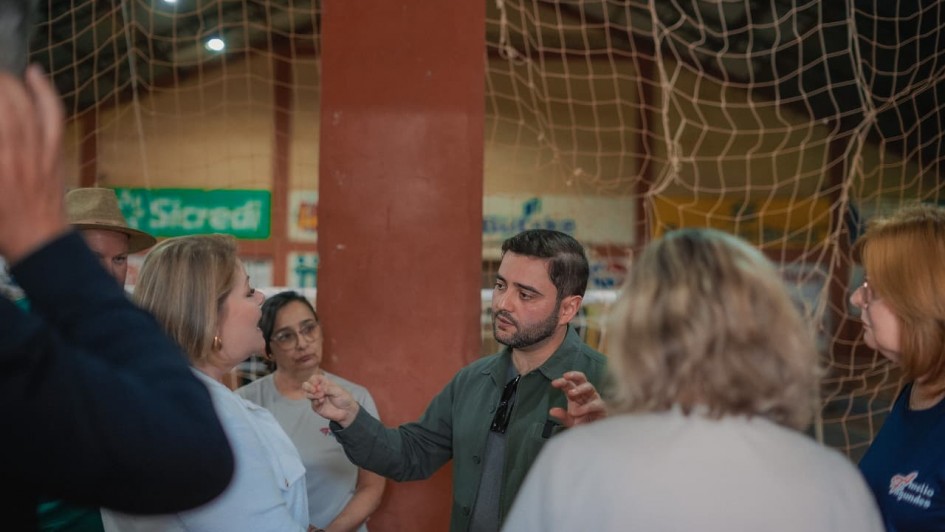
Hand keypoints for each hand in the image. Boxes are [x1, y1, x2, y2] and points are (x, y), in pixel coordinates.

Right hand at [0, 65, 66, 262]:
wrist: (40, 242)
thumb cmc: (2, 223)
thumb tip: (1, 135)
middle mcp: (14, 155)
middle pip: (3, 107)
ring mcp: (39, 152)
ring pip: (25, 106)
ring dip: (9, 83)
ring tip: (0, 73)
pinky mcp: (55, 152)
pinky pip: (52, 116)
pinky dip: (44, 92)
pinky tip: (34, 73)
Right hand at [302, 373, 359, 427]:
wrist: (347, 411)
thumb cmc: (344, 398)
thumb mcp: (339, 391)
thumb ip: (328, 388)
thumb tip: (318, 388)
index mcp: (325, 383)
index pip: (314, 378)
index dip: (313, 380)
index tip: (318, 385)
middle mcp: (319, 390)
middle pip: (307, 385)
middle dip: (308, 387)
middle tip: (314, 390)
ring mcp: (317, 398)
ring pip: (307, 394)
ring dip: (312, 395)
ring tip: (321, 397)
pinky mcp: (317, 407)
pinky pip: (312, 403)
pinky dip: (316, 402)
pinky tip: (322, 402)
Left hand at [549, 370, 605, 426]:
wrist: (594, 436)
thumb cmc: (582, 425)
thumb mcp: (569, 421)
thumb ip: (562, 416)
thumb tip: (551, 411)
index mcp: (575, 395)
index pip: (568, 384)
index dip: (562, 381)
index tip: (553, 383)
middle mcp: (585, 394)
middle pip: (581, 379)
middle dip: (574, 375)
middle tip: (565, 377)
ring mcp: (594, 399)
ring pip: (589, 387)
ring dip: (580, 388)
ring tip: (571, 393)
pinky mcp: (601, 407)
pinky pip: (595, 404)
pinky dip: (586, 407)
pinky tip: (577, 412)